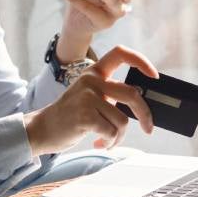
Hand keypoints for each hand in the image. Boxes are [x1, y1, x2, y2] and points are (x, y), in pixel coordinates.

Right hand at [23, 45, 158, 155]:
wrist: (43, 129)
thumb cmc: (71, 116)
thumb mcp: (89, 96)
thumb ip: (110, 95)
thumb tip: (141, 106)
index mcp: (93, 72)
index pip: (120, 53)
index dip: (141, 61)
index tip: (154, 76)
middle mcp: (91, 80)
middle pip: (132, 94)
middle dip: (145, 115)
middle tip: (148, 128)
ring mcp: (87, 97)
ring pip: (123, 120)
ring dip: (119, 136)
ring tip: (108, 140)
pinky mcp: (85, 115)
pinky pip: (112, 132)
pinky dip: (109, 142)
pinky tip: (99, 143)